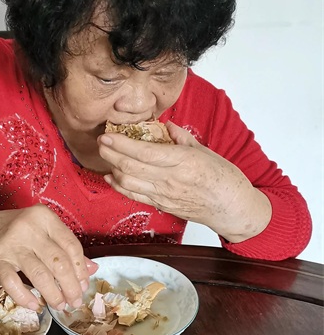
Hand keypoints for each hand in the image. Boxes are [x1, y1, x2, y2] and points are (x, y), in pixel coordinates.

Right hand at [0, 204, 97, 310]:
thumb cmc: (20, 232)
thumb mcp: (45, 232)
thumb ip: (67, 248)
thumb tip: (93, 269)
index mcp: (45, 217)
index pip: (71, 245)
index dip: (81, 270)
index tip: (84, 286)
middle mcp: (29, 228)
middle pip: (59, 262)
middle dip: (71, 287)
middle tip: (75, 301)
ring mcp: (11, 244)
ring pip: (39, 275)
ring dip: (53, 295)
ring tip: (60, 305)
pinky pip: (13, 283)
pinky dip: (25, 298)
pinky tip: (36, 306)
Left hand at [98, 122, 270, 241]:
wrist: (232, 209)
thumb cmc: (225, 179)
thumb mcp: (207, 151)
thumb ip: (182, 138)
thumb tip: (165, 126)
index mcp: (182, 161)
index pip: (143, 151)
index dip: (121, 143)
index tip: (108, 134)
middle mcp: (170, 179)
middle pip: (130, 166)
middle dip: (110, 153)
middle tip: (101, 141)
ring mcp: (163, 195)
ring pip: (128, 182)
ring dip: (112, 168)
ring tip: (105, 155)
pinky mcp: (161, 205)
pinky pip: (134, 195)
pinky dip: (119, 186)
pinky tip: (111, 177)